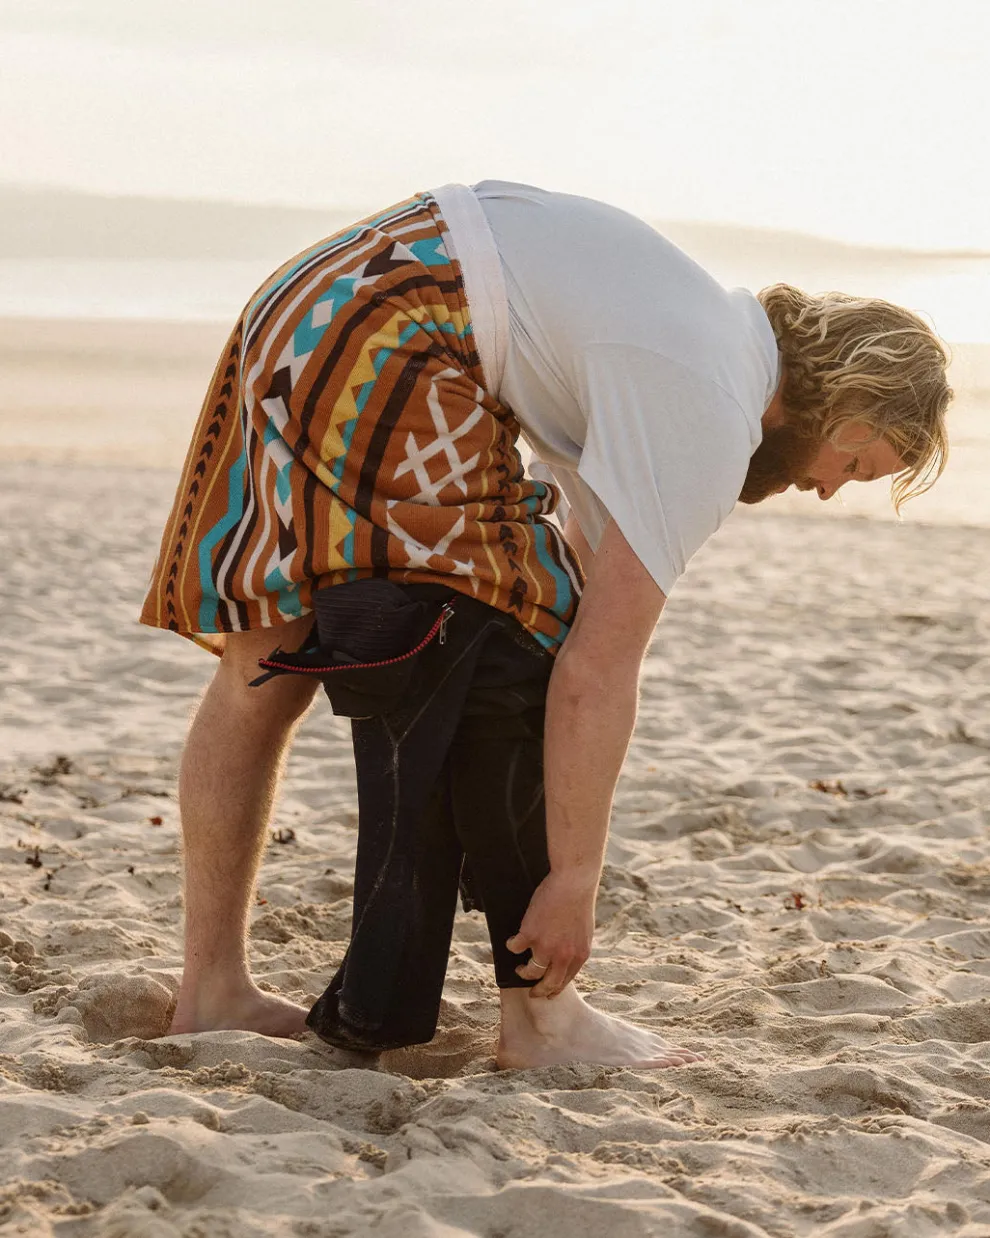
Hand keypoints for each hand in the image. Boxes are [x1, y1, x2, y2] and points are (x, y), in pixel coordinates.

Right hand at [506, 869, 597, 997]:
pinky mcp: (529, 934)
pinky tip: (512, 941)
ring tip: (519, 968)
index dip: (554, 989)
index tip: (548, 992)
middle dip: (539, 991)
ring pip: (530, 971)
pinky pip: (515, 948)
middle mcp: (563, 956)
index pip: (565, 981)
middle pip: (548, 984)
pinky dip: (512, 946)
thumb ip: (575, 948)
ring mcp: (545, 947)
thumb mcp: (584, 932)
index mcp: (579, 956)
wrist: (573, 883)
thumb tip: (565, 958)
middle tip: (533, 993)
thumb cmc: (579, 901)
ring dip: (523, 972)